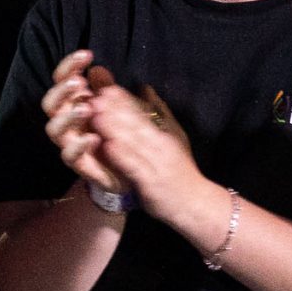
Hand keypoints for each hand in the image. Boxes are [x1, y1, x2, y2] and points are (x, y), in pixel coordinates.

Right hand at [40, 50, 126, 193]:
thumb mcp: (118, 108)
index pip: (62, 80)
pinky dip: (79, 146)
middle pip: (50, 104)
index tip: (87, 54)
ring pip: (54, 129)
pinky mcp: (78, 165)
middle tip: (78, 83)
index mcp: (73, 104)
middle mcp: (66, 123)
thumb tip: (98, 69)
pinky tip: (94, 137)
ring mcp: (69, 143)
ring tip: (85, 109)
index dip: (70, 66)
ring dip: (67, 117)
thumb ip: (107, 90)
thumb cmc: (118, 134)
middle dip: (62, 92)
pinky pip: (70, 156)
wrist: (128, 170)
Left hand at [83, 83, 206, 219]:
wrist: (195, 203)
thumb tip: (145, 88)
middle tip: (96, 95)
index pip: (143, 113)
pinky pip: (134, 167)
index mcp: (164, 133)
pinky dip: (122, 156)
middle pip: (137, 124)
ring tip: (96, 115)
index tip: (107, 87)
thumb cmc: (181, 170)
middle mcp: (161, 145)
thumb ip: (160, 112)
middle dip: (116, 109)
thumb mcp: (175, 136)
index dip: (124, 100)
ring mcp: (156, 162)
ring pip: (134, 143)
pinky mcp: (150, 181)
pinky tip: (107, 146)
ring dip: (114, 128)